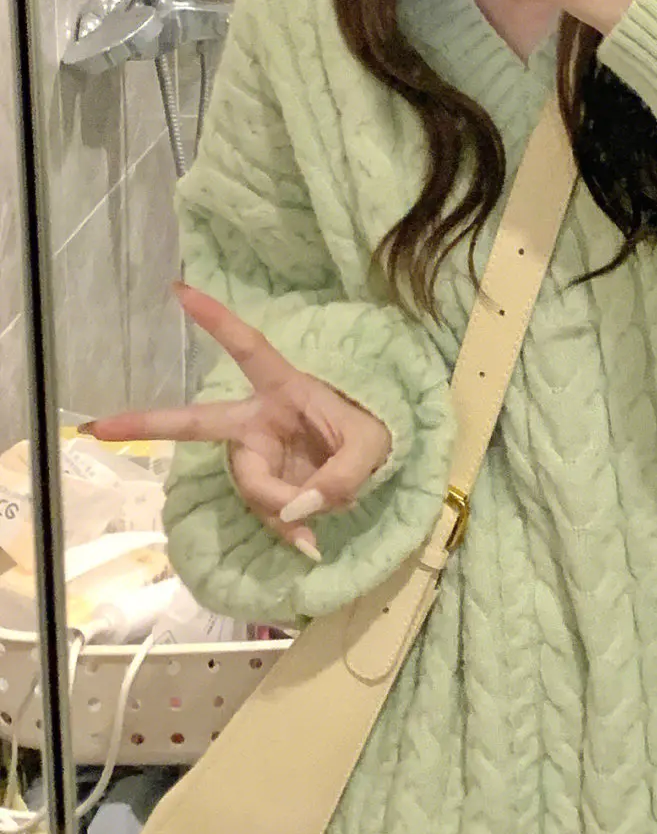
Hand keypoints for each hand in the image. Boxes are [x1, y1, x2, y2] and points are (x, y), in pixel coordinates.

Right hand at [81, 284, 392, 562]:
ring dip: (283, 507)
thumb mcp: (373, 446)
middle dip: (146, 424)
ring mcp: (257, 454)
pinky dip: (286, 529)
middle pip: (196, 422)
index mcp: (285, 388)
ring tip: (321, 521)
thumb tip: (293, 511)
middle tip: (97, 428)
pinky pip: (265, 512)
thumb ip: (340, 476)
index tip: (179, 290)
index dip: (216, 319)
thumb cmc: (374, 432)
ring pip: (252, 487)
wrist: (381, 465)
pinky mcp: (265, 485)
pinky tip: (309, 543)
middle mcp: (259, 420)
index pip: (248, 348)